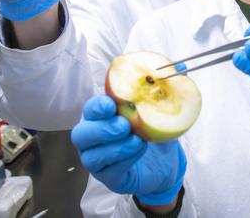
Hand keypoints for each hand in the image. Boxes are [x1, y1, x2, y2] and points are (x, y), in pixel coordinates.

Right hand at [71, 95, 185, 205]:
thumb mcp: (155, 110)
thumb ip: (154, 95)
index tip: (111, 105)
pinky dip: (125, 159)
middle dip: (101, 129)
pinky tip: (139, 150)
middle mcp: (92, 139)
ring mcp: (98, 160)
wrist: (164, 160)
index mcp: (100, 117)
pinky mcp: (109, 177)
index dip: (97, 107)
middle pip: (81, 134)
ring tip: (136, 140)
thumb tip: (168, 72)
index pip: (90, 109)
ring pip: (92, 157)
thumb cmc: (152, 130)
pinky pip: (109, 171)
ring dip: (115, 147)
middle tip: (124, 126)